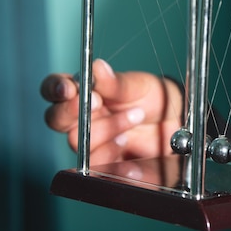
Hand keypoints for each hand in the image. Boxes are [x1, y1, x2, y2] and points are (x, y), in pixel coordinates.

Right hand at [40, 59, 182, 163]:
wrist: (175, 122)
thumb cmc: (153, 97)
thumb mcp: (138, 85)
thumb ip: (115, 82)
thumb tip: (97, 67)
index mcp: (84, 91)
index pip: (55, 88)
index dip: (56, 89)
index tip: (70, 89)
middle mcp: (81, 116)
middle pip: (56, 118)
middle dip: (73, 111)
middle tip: (98, 102)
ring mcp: (91, 139)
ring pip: (76, 141)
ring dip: (103, 129)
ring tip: (133, 117)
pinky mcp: (104, 160)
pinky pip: (94, 163)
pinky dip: (110, 152)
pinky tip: (125, 142)